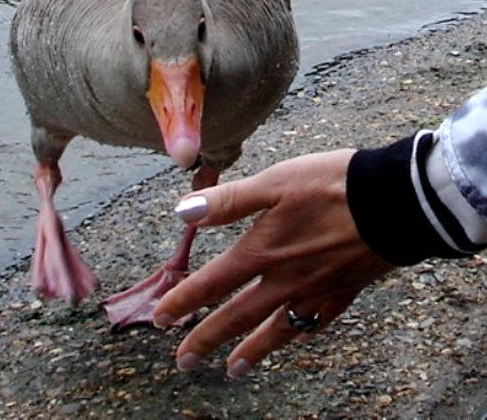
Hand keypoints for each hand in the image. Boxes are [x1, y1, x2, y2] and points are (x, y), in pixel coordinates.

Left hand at [152, 149, 394, 377]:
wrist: (394, 201)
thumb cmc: (330, 186)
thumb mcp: (272, 183)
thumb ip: (227, 202)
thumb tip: (182, 212)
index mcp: (261, 252)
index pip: (211, 284)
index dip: (182, 301)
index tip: (160, 319)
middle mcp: (284, 280)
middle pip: (237, 317)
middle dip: (207, 339)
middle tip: (184, 362)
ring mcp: (315, 290)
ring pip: (275, 330)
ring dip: (251, 350)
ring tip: (233, 370)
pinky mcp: (344, 291)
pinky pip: (313, 323)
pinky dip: (296, 334)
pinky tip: (292, 337)